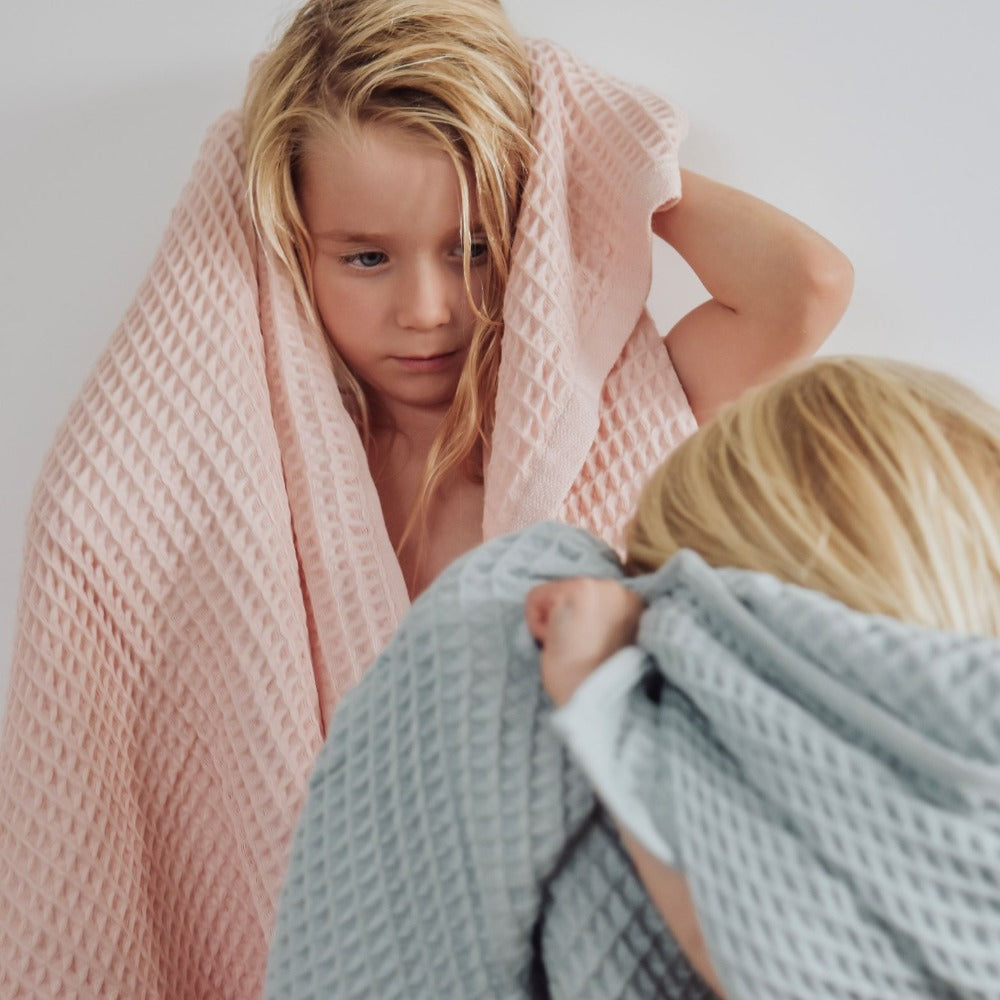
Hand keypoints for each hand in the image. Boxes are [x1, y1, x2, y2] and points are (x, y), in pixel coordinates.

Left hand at [524, 578, 644, 706]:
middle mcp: (621, 591)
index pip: (589, 603)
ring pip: (553, 595)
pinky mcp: (577, 589)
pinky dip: (536, 623)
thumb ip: (604, 625)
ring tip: (569, 650)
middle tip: (577, 653)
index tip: (582, 651)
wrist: (597, 702)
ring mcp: (601, 587)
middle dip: (567, 621)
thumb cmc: (599, 686)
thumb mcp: (613, 647)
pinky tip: (554, 644)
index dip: (578, 627)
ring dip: (553, 622)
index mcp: (634, 608)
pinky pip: (536, 597)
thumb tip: (578, 620)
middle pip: (570, 594)